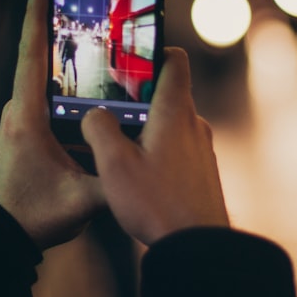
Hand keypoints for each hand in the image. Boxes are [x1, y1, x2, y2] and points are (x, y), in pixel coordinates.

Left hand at [0, 0, 103, 249]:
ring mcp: (19, 118)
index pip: (33, 55)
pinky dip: (64, 78)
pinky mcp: (25, 128)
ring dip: (61, 49)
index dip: (37, 16)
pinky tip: (87, 72)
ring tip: (85, 23)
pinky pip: (46, 93)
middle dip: (55, 21)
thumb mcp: (83, 201)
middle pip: (38, 54)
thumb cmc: (34, 216)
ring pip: (43, 74)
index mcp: (27, 117)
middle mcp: (18, 110)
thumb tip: (149, 157)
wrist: (1, 235)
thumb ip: (116, 179)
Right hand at [81, 47, 228, 245]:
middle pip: (168, 93)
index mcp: (175, 111)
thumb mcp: (114, 165)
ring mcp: (202, 148)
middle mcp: (194, 124)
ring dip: (146, 127)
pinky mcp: (202, 170)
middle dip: (138, 96)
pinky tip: (139, 172)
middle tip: (109, 106)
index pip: (175, 60)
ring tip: (118, 146)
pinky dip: (158, 150)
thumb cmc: (158, 203)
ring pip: (171, 123)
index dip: (155, 51)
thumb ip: (99, 129)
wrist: (198, 246)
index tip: (130, 57)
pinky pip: (178, 147)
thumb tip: (95, 113)